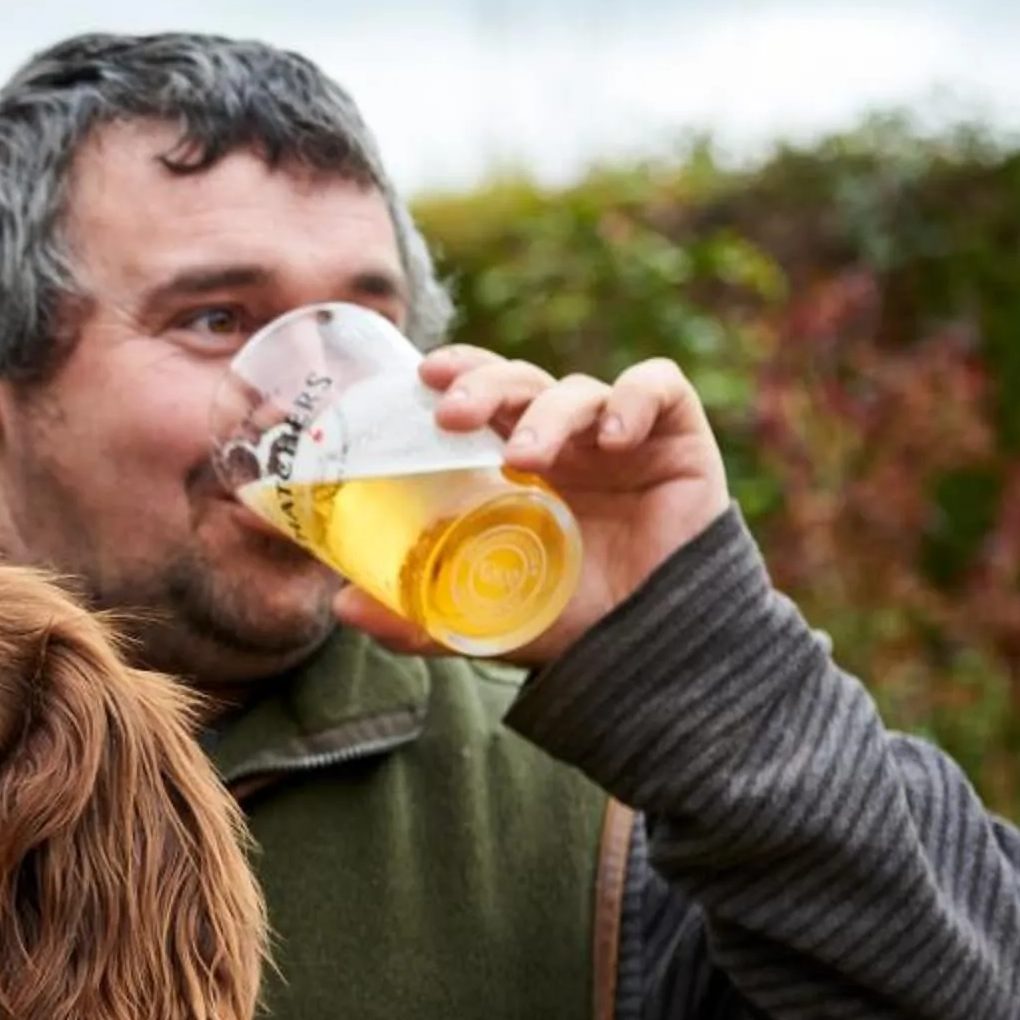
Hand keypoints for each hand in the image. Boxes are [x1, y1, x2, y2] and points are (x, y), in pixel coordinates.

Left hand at [332, 347, 732, 664]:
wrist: (656, 646)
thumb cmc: (572, 621)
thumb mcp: (487, 619)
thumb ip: (419, 616)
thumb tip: (342, 606)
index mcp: (514, 463)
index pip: (480, 396)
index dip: (456, 374)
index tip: (421, 378)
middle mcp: (563, 440)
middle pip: (519, 380)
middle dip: (484, 385)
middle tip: (454, 416)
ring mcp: (619, 435)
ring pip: (578, 388)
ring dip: (547, 412)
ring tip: (528, 457)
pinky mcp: (677, 438)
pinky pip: (660, 388)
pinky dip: (634, 398)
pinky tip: (614, 436)